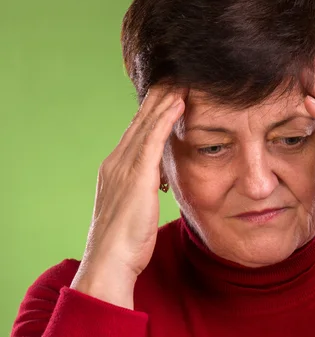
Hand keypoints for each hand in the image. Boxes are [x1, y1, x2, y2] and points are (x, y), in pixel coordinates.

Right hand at [71, 85, 186, 305]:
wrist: (111, 261)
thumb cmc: (126, 243)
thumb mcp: (136, 208)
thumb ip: (145, 189)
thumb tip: (158, 182)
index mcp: (116, 169)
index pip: (137, 132)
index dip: (153, 111)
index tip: (169, 93)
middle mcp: (117, 161)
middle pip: (140, 120)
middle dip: (158, 97)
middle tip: (177, 75)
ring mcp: (124, 166)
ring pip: (146, 123)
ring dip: (164, 99)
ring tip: (181, 78)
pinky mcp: (136, 174)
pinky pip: (153, 138)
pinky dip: (166, 118)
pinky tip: (179, 101)